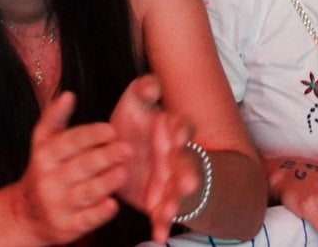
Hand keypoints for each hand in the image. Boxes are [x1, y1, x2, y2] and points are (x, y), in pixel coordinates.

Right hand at [12, 91, 129, 244]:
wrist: (26, 214)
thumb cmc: (44, 170)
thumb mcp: (43, 142)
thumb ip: (55, 117)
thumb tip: (69, 94)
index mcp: (45, 156)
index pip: (69, 142)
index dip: (91, 135)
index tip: (111, 129)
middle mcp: (48, 181)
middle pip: (81, 166)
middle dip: (105, 157)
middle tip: (127, 149)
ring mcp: (57, 205)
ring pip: (86, 192)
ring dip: (106, 182)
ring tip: (123, 172)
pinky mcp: (66, 227)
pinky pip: (86, 219)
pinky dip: (100, 212)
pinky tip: (113, 203)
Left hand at [108, 76, 198, 241]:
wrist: (128, 155)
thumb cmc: (134, 127)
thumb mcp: (133, 105)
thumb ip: (142, 91)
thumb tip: (151, 84)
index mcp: (171, 129)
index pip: (181, 127)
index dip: (180, 130)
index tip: (177, 133)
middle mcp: (175, 156)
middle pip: (185, 164)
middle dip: (187, 173)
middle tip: (188, 182)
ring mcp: (170, 180)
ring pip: (177, 192)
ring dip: (176, 203)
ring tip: (171, 213)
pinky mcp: (160, 200)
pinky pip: (163, 214)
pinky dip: (162, 224)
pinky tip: (159, 235)